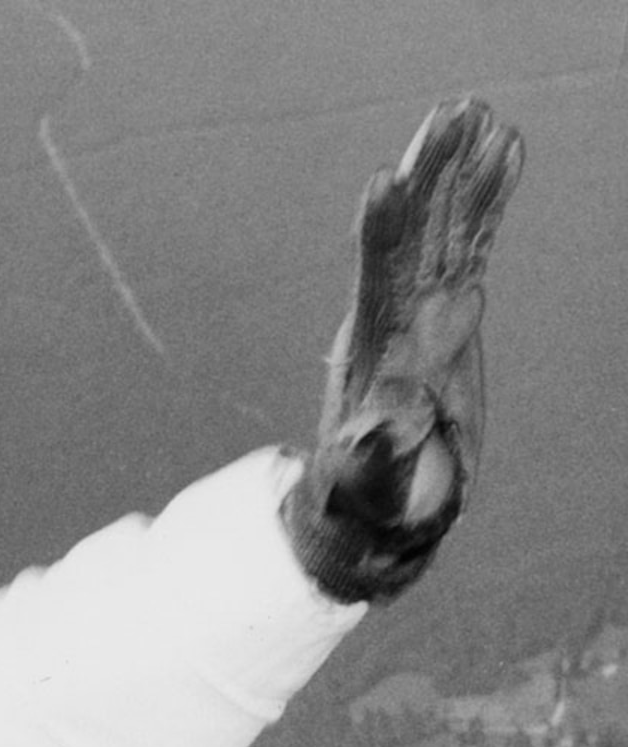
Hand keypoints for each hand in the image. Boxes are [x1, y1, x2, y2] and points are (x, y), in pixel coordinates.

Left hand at [288, 98, 523, 602]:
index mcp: (374, 351)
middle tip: (449, 114)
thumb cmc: (371, 498)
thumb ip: (371, 458)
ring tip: (479, 112)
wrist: (384, 503)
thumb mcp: (369, 486)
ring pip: (445, 225)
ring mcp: (426, 309)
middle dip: (430, 173)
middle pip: (412, 232)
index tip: (386, 180)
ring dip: (461, 170)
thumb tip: (373, 430)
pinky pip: (475, 242)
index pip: (376, 278)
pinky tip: (508, 149)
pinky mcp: (454, 312)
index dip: (382, 231)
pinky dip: (491, 198)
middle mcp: (396, 316)